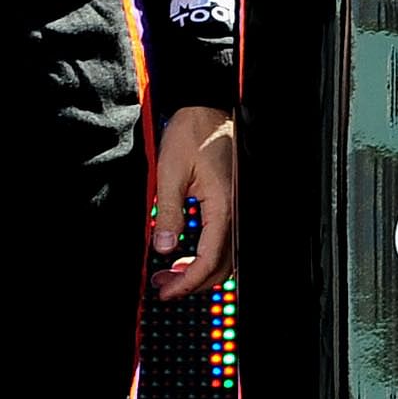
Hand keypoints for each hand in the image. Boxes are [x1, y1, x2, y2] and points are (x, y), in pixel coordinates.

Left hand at [151, 104, 237, 299]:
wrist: (208, 108)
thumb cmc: (192, 134)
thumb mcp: (170, 172)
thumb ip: (169, 213)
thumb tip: (164, 249)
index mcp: (223, 205)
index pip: (209, 259)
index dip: (187, 281)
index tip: (164, 290)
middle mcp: (235, 210)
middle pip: (223, 265)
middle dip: (193, 282)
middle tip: (162, 286)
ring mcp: (235, 207)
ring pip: (226, 255)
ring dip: (199, 270)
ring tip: (169, 272)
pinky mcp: (231, 202)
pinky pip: (224, 239)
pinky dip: (206, 254)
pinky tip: (185, 253)